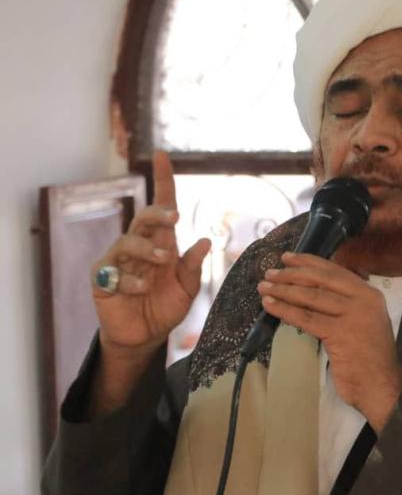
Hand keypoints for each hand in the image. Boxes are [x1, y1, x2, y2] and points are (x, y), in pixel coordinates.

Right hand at [91, 151, 210, 357]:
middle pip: (143, 218)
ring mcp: (119, 261)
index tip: (162, 156)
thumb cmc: (165, 307)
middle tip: (174, 217)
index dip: (162, 181)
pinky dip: (131, 280)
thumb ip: (193, 267)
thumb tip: (204, 241)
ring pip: (128, 242)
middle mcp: (140, 247)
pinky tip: (142, 289)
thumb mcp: (187, 289)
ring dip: (148, 249)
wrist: (144, 337)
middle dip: (157, 214)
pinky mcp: (103, 279)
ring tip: (164, 260)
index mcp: (162, 244)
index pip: (162, 207)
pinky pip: (115, 272)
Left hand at [257, 252, 401, 432]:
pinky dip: (285, 310)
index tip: (287, 258)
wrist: (382, 385)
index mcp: (369, 293)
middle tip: (270, 273)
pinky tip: (270, 306)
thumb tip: (313, 288)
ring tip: (264, 287)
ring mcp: (353, 315)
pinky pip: (306, 318)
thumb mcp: (363, 321)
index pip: (334, 270)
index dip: (308, 262)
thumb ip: (347, 303)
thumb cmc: (369, 356)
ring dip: (283, 290)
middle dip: (291, 274)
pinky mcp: (340, 333)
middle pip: (320, 279)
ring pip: (311, 297)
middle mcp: (363, 299)